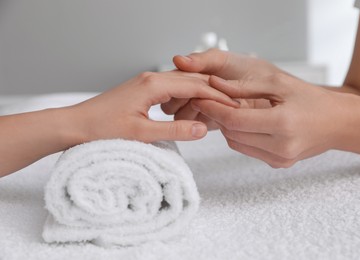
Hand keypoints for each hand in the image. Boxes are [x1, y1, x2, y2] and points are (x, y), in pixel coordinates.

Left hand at [69, 70, 237, 142]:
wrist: (74, 126)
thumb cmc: (101, 129)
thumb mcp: (141, 133)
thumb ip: (175, 129)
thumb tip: (204, 128)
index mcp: (153, 84)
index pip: (195, 85)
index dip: (217, 96)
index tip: (234, 105)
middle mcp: (151, 78)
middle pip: (191, 80)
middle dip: (212, 92)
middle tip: (230, 106)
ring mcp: (145, 83)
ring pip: (181, 84)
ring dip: (198, 95)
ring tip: (214, 109)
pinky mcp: (141, 90)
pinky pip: (170, 90)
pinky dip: (184, 98)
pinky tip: (189, 109)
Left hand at [168, 49, 348, 167]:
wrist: (338, 123)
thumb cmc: (310, 98)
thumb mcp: (278, 83)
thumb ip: (244, 86)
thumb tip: (212, 84)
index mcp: (282, 123)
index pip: (234, 119)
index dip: (212, 108)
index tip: (198, 97)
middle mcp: (280, 146)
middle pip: (232, 133)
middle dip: (217, 116)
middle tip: (208, 100)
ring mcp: (279, 159)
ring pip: (236, 143)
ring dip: (227, 127)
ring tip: (225, 109)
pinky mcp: (278, 164)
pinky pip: (247, 150)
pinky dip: (239, 136)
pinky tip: (243, 122)